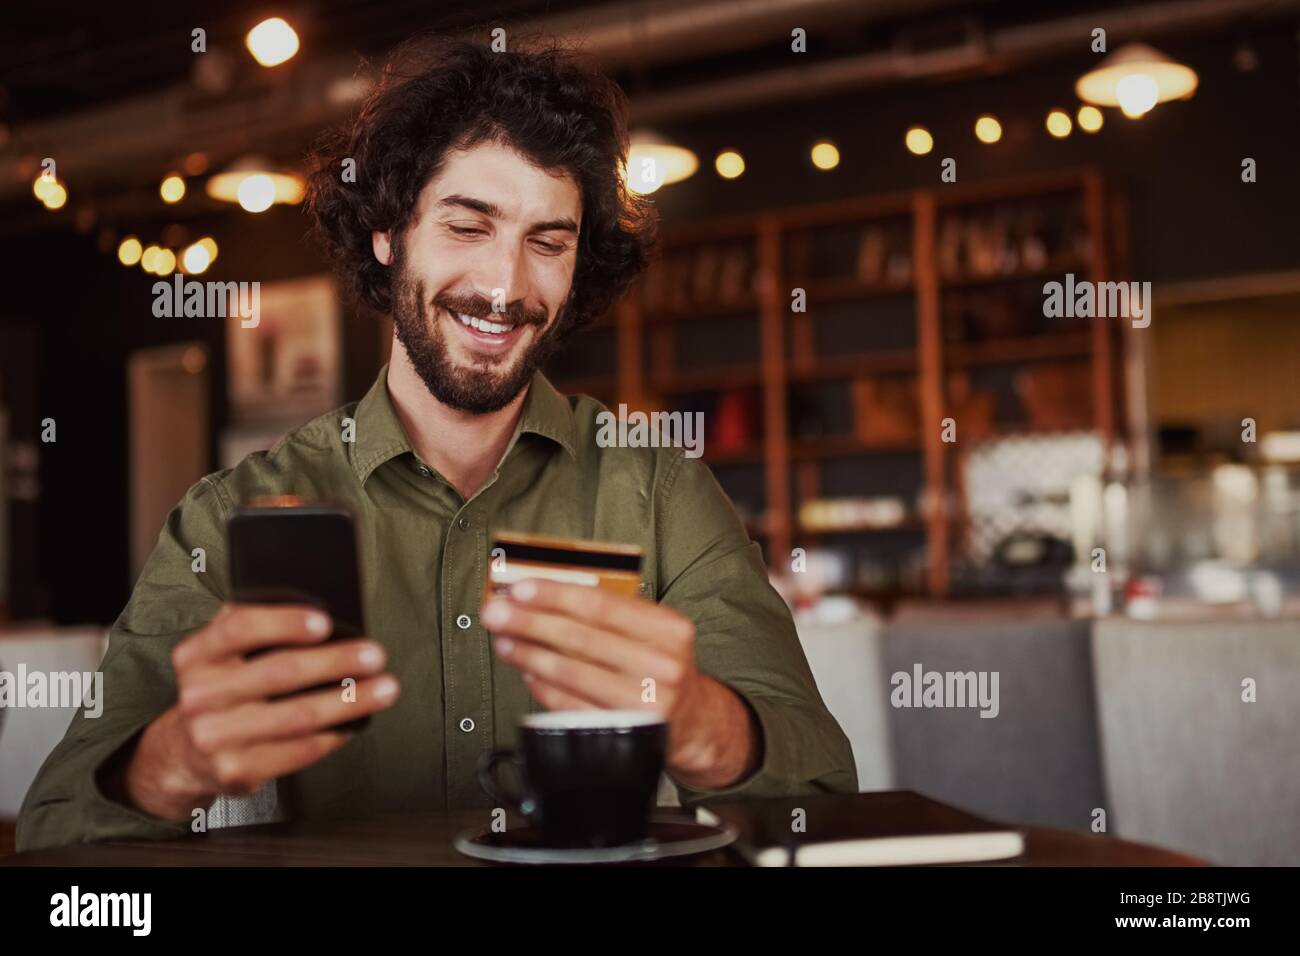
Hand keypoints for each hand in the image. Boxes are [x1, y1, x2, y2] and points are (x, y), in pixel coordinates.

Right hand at [120, 604, 399, 820]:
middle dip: (336, 662)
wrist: (183, 752)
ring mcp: (215, 738)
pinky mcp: (237, 771)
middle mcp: (199, 697)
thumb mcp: (220, 652)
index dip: (284, 622)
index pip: (239, 628)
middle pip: (279, 673)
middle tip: (374, 655)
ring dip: (350, 701)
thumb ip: (255, 625)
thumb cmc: (220, 687)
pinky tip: (356, 722)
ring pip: (297, 717)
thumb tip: (321, 608)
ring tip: (385, 689)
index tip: (325, 621)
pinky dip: (335, 734)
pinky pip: (299, 751)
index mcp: (196, 656)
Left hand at [481, 579, 758, 789]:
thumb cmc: (660, 664)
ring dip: (530, 654)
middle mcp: (663, 666)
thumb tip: (542, 592)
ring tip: (504, 639)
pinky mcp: (625, 732)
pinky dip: (543, 687)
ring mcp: (646, 703)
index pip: (604, 605)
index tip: (520, 587)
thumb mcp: (651, 630)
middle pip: (582, 638)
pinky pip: (572, 706)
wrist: (694, 720)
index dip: (557, 595)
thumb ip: (607, 610)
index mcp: (670, 629)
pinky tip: (527, 671)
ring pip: (572, 673)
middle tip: (495, 612)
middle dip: (531, 622)